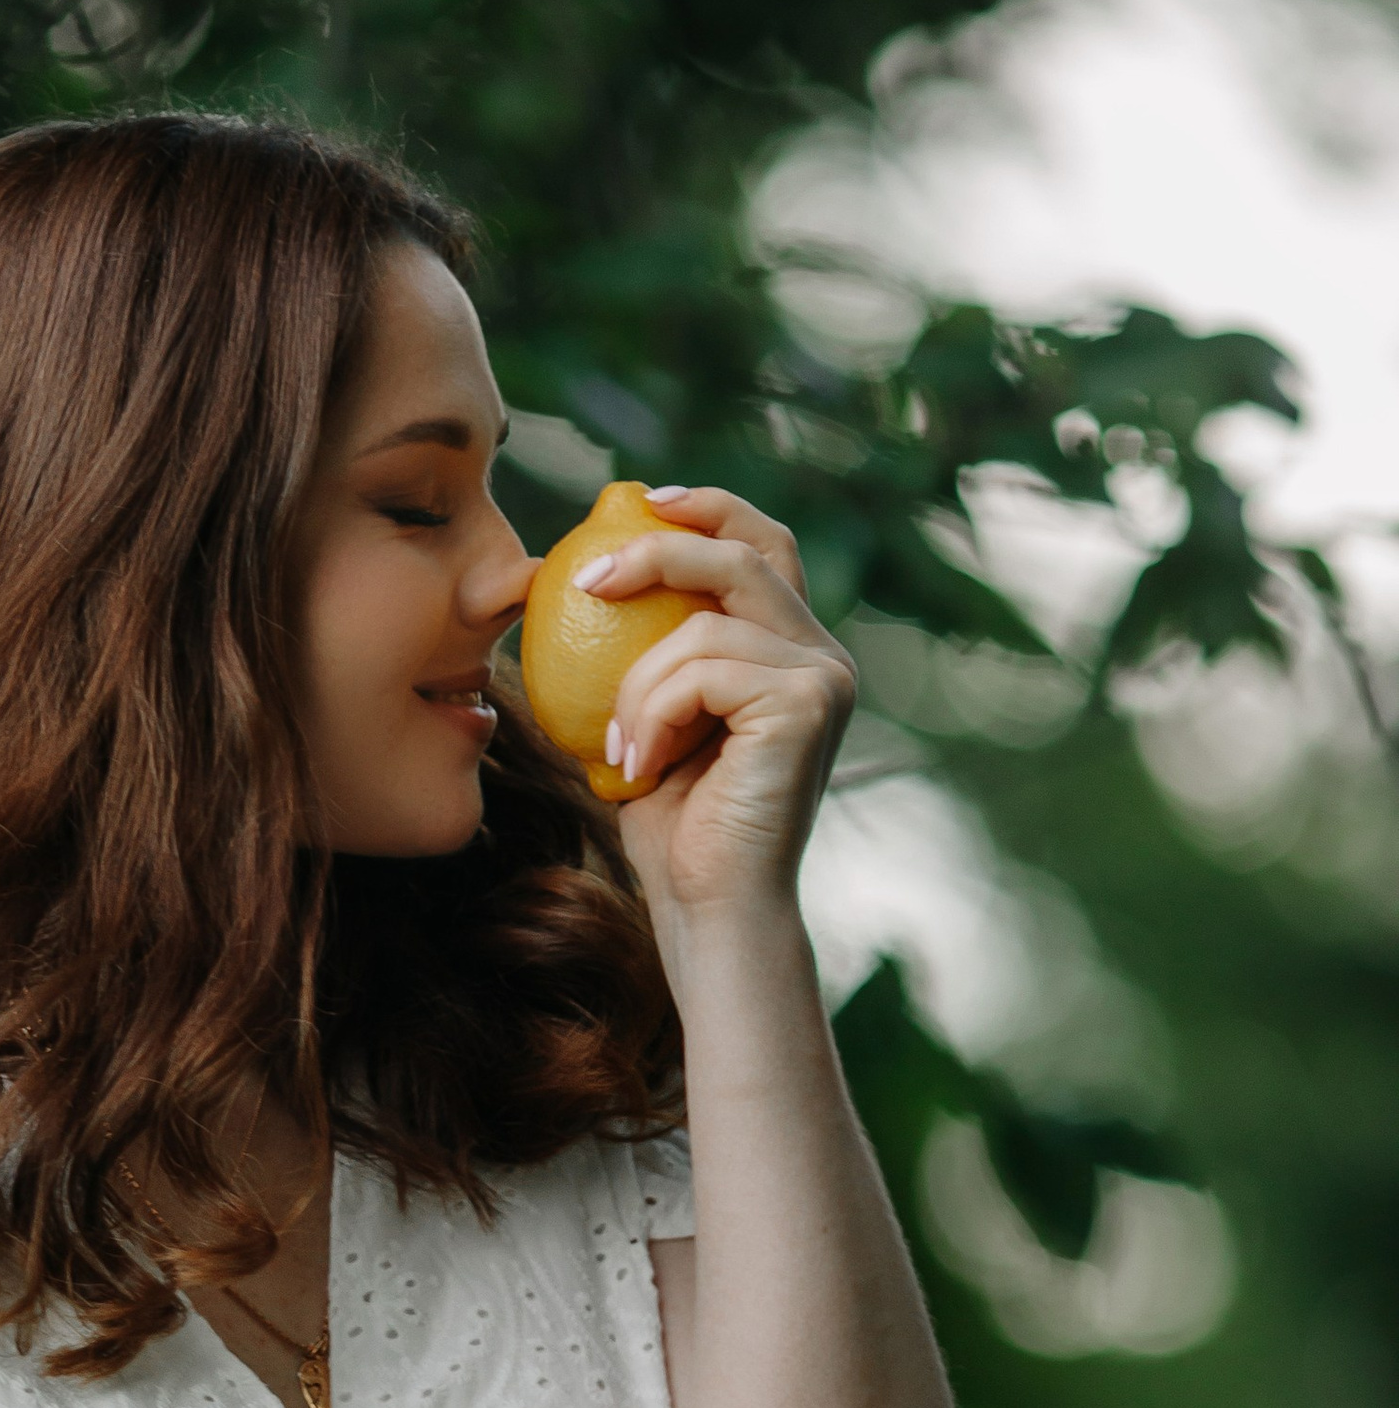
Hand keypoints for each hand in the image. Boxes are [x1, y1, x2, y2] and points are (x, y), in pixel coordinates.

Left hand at [576, 486, 853, 927]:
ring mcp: (823, 677)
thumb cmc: (674, 827)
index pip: (762, 546)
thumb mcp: (649, 719)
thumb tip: (584, 578)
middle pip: (746, 554)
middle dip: (660, 550)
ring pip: (705, 624)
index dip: (709, 510)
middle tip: (588, 578)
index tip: (641, 501)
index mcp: (791, 651)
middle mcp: (821, 656)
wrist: (710, 907)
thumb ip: (647, 653)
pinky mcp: (808, 704)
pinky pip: (703, 669)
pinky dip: (652, 712)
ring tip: (615, 744)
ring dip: (636, 681)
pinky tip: (640, 766)